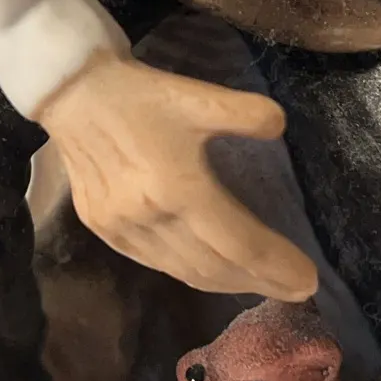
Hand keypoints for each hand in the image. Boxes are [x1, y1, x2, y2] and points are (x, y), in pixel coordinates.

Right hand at [36, 53, 317, 300]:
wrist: (72, 92)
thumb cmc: (141, 94)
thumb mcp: (197, 95)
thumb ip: (244, 112)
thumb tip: (279, 126)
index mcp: (178, 188)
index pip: (239, 243)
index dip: (276, 265)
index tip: (308, 280)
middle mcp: (150, 219)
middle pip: (216, 267)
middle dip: (259, 281)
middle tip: (296, 288)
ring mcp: (122, 230)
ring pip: (185, 272)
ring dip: (226, 282)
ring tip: (260, 283)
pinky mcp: (103, 230)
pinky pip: (156, 264)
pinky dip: (189, 272)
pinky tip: (209, 268)